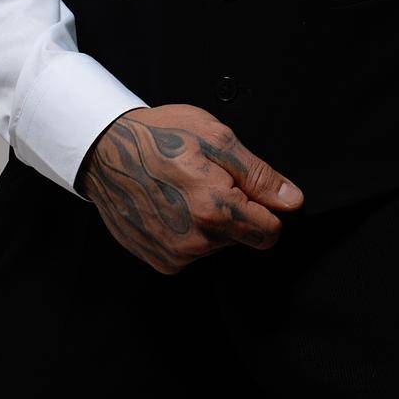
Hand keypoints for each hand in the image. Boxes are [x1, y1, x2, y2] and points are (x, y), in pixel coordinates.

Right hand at [75, 104, 304, 273]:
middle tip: (208, 179)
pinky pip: (192, 252)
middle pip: (242, 238)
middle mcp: (195, 243)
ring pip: (216, 245)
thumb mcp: (217, 139)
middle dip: (236, 212)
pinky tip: (171, 204)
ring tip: (185, 188)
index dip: (267, 209)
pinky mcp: (159, 261)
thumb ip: (259, 176)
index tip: (249, 190)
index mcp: (215, 210)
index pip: (270, 233)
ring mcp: (174, 256)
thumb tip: (292, 201)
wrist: (106, 151)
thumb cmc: (161, 137)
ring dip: (210, 221)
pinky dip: (188, 231)